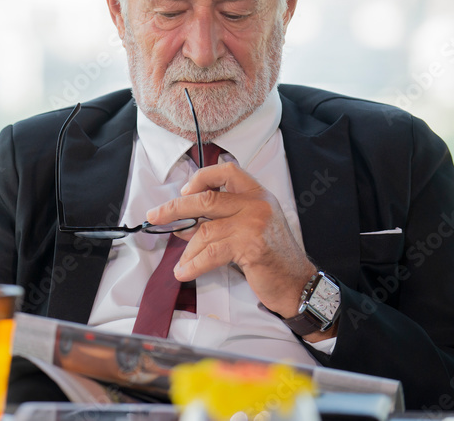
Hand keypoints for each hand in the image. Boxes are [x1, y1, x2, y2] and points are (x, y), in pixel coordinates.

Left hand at [145, 162, 320, 328]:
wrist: (297, 283)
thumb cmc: (272, 256)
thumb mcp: (250, 227)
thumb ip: (222, 219)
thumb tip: (182, 222)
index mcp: (257, 193)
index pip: (226, 170)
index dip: (201, 178)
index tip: (183, 191)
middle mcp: (257, 204)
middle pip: (206, 199)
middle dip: (175, 208)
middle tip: (155, 216)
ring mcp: (254, 224)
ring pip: (205, 231)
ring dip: (187, 249)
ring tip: (181, 263)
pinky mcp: (251, 246)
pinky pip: (211, 253)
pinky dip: (193, 264)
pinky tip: (185, 271)